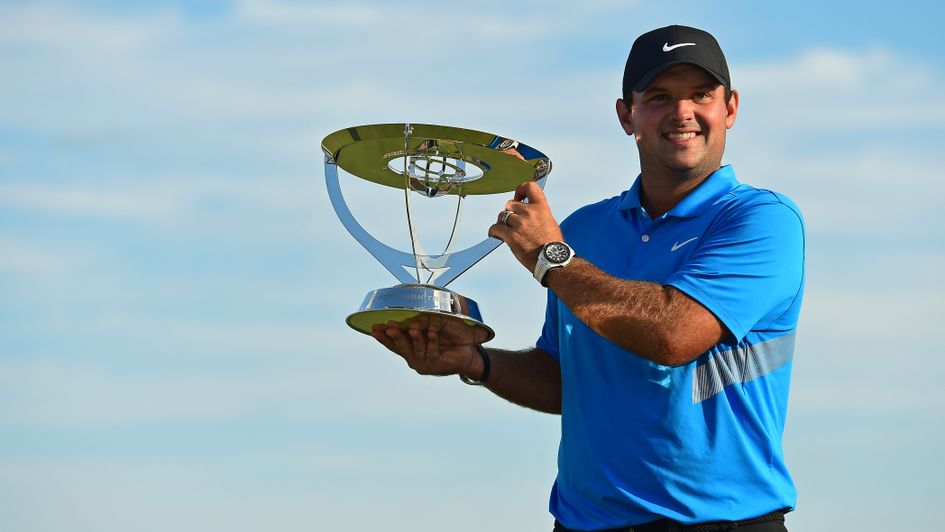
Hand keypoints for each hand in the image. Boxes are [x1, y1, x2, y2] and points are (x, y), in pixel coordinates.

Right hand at [370, 314, 489, 377]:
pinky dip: (432, 341)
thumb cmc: (449, 339)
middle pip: (400, 347)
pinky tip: (432, 333)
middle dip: (394, 336)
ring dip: (414, 338)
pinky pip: (431, 351)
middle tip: (388, 327)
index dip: (383, 337)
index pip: (393, 343)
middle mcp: (413, 358)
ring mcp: (422, 363)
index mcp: (410, 349)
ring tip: (412, 328)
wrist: (467, 353)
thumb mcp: (434, 326)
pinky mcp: (434, 365)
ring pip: (415, 349)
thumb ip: (424, 319)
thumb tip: (416, 303)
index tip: (374, 330)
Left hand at [488, 181, 563, 271]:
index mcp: (541, 207)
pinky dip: (494, 231)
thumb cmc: (552, 244)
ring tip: (505, 230)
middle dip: (510, 212)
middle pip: (510, 204)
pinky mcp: (511, 236)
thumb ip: (537, 212)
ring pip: (502, 216)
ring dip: (502, 222)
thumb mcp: (549, 221)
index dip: (520, 190)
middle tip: (512, 221)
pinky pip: (496, 228)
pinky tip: (495, 235)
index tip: (518, 197)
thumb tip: (527, 209)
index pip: (529, 187)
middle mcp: (530, 212)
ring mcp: (520, 224)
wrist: (552, 260)